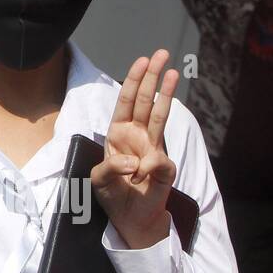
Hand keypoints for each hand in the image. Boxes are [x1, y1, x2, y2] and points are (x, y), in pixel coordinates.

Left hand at [92, 50, 179, 249]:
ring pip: (160, 116)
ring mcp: (152, 148)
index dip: (133, 81)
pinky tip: (143, 174)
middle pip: (146, 100)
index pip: (126, 101)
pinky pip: (160, 161)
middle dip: (152, 76)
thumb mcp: (98, 181)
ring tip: (174, 71)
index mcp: (118, 133)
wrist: (130, 219)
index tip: (141, 60)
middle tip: (161, 53)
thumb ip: (111, 169)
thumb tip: (137, 162)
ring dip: (166, 93)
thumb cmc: (113, 195)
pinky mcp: (164, 167)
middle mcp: (137, 136)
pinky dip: (150, 168)